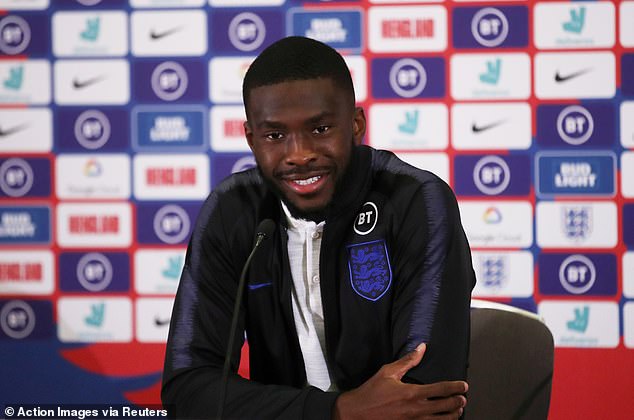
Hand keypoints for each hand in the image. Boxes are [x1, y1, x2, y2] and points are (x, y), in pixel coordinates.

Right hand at [332, 344, 467, 419]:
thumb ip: (407, 361)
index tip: (464, 386)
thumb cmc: (370, 393)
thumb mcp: (388, 372)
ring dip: (453, 416)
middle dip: (458, 402)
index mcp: (412, 393)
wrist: (356, 413)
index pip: (441, 389)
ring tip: (458, 411)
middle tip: (463, 399)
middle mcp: (415, 410)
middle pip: (446, 407)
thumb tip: (421, 348)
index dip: (456, 388)